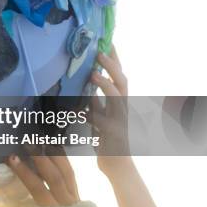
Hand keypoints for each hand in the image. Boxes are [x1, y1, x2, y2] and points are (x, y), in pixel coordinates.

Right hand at [7, 149, 79, 206]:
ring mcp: (75, 198)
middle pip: (55, 177)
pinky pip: (72, 173)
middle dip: (40, 158)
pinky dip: (64, 159)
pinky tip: (56, 147)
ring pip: (67, 172)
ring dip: (54, 154)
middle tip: (27, 142)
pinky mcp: (78, 194)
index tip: (11, 158)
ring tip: (42, 140)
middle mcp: (66, 204)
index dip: (24, 172)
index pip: (37, 188)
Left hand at [89, 45, 132, 177]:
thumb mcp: (99, 115)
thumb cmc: (106, 139)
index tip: (107, 41)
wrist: (117, 166)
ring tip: (94, 73)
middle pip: (122, 81)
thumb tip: (83, 84)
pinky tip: (82, 109)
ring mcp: (121, 120)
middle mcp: (123, 108)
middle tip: (100, 51)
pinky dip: (94, 114)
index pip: (118, 75)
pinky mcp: (115, 135)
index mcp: (120, 102)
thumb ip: (94, 101)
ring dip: (106, 84)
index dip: (114, 59)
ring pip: (118, 98)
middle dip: (112, 65)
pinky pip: (104, 121)